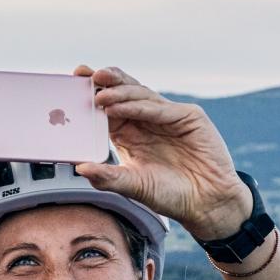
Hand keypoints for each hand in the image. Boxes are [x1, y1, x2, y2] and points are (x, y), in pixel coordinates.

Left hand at [71, 65, 251, 239]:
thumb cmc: (170, 195)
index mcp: (130, 134)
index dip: (91, 94)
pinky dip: (140, 106)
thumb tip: (80, 168)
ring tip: (99, 92)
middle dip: (104, 82)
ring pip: (140, 95)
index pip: (107, 109)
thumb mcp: (134, 186)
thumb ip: (109, 178)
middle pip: (123, 94)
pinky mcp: (189, 117)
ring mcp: (168, 116)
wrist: (207, 204)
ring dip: (119, 91)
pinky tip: (123, 105)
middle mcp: (147, 121)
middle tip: (84, 75)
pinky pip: (160, 108)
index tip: (73, 81)